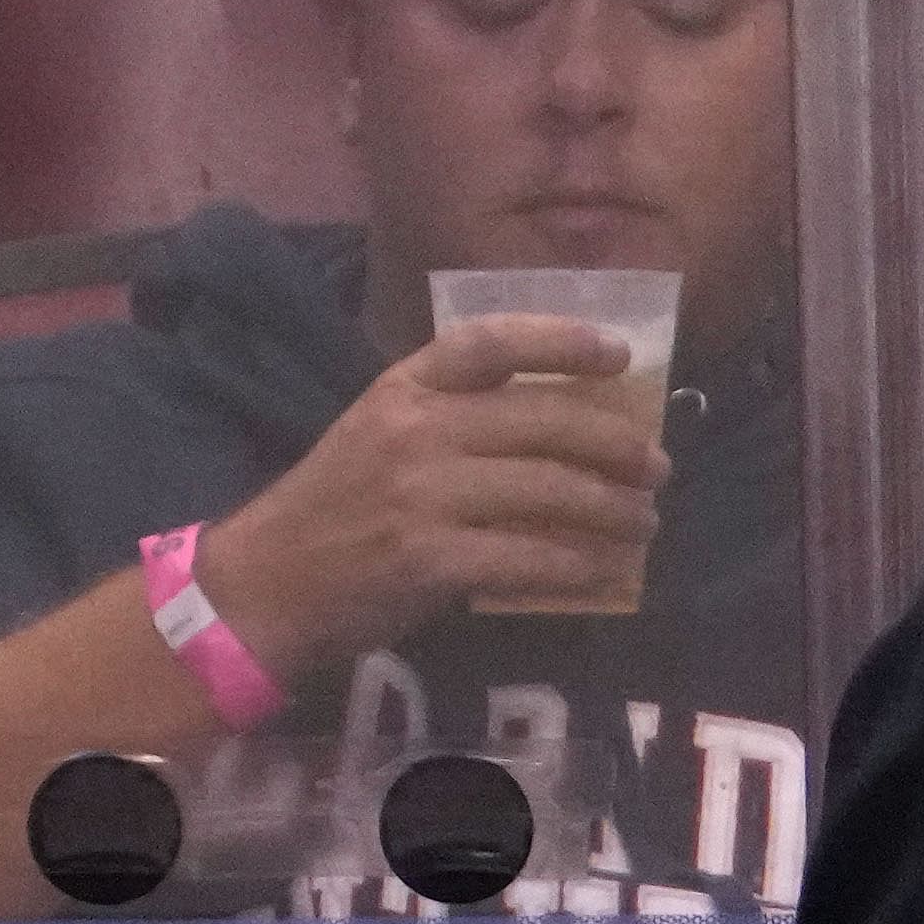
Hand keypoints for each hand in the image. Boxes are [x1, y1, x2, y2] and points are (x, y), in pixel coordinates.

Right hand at [189, 317, 665, 668]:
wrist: (265, 584)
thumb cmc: (340, 509)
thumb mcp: (381, 434)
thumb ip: (456, 418)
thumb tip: (569, 423)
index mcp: (402, 388)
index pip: (490, 343)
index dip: (561, 340)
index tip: (618, 354)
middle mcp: (414, 429)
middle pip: (546, 421)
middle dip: (619, 445)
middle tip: (658, 468)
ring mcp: (421, 494)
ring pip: (552, 490)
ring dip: (616, 510)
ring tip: (645, 523)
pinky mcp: (429, 558)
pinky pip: (533, 557)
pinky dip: (582, 566)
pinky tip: (607, 572)